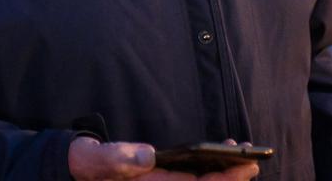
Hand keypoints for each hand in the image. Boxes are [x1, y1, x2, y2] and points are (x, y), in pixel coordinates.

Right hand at [67, 137, 259, 179]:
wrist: (78, 168)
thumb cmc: (88, 164)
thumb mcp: (95, 159)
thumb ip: (116, 158)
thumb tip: (147, 157)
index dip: (225, 180)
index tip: (248, 165)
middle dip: (232, 179)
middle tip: (253, 159)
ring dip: (224, 174)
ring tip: (240, 153)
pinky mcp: (163, 180)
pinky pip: (193, 178)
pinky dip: (210, 169)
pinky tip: (220, 154)